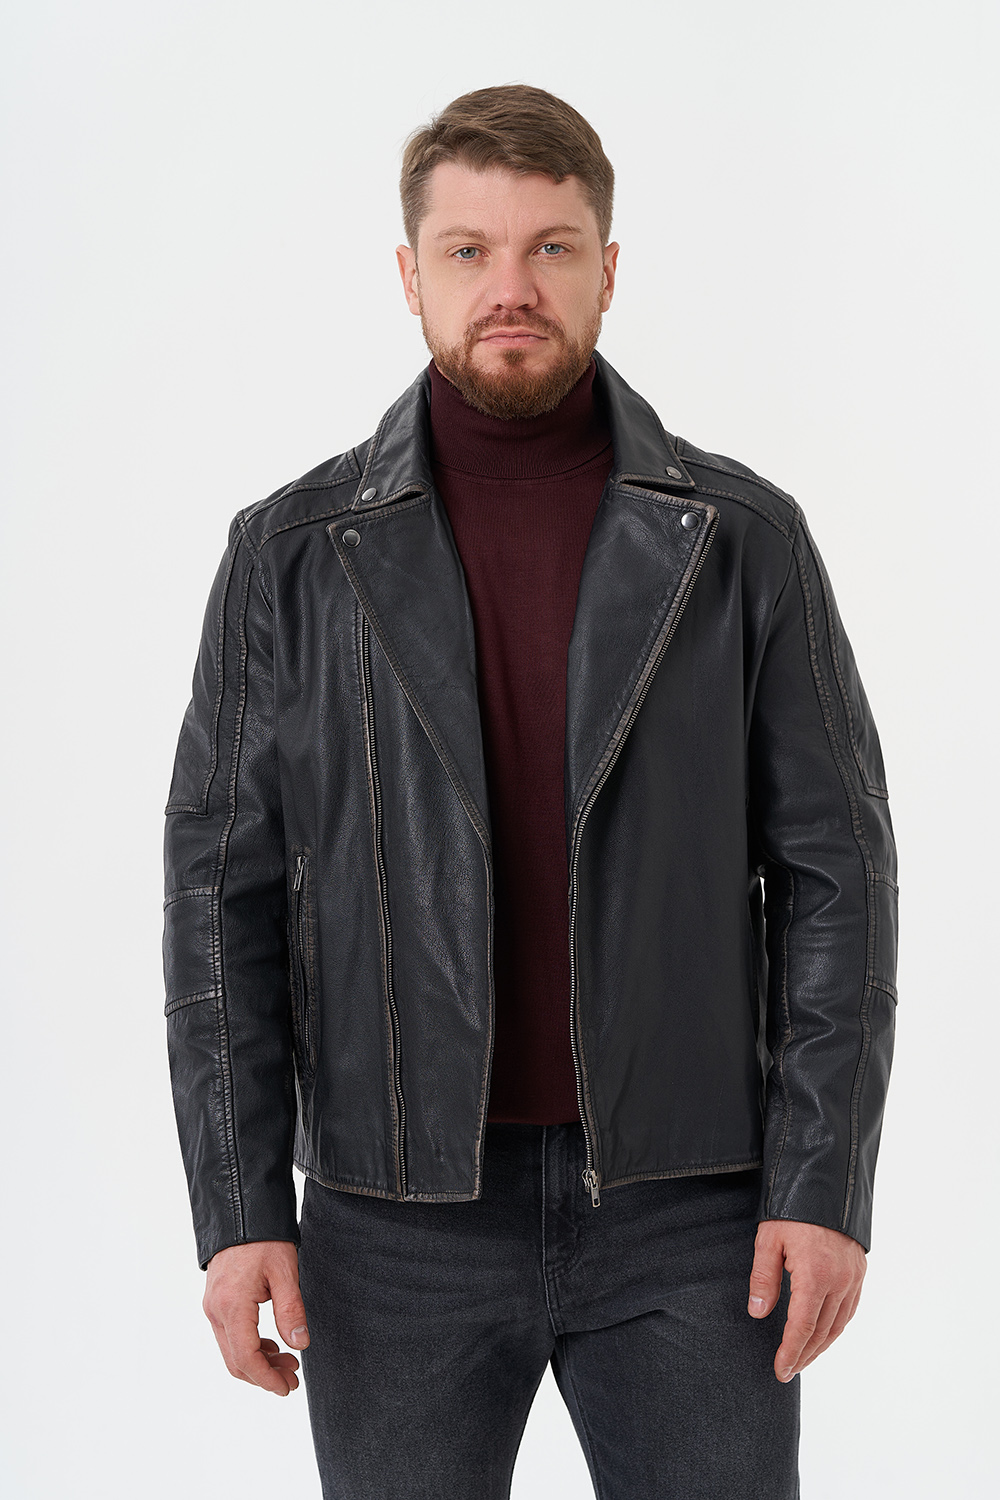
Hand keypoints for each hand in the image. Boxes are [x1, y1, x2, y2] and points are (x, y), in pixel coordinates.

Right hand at [203, 1240, 310, 1395]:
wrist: (240, 1210)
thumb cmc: (264, 1238)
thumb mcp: (285, 1271)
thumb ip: (291, 1309)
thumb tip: (300, 1344)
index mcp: (232, 1305)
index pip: (246, 1357)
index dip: (267, 1378)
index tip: (287, 1388)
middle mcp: (216, 1310)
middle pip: (235, 1360)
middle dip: (264, 1376)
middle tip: (292, 1379)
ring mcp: (213, 1306)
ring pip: (231, 1350)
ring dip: (257, 1363)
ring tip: (288, 1363)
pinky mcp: (216, 1301)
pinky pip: (229, 1335)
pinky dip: (249, 1347)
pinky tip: (271, 1346)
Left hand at [747, 1219, 865, 1381]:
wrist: (827, 1182)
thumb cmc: (792, 1209)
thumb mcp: (769, 1240)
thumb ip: (764, 1279)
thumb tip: (758, 1314)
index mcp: (815, 1275)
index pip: (802, 1326)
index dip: (791, 1352)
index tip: (780, 1370)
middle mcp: (839, 1281)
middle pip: (822, 1331)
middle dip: (804, 1355)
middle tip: (788, 1371)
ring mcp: (853, 1277)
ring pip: (838, 1324)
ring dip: (821, 1346)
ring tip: (804, 1359)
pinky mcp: (859, 1271)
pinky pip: (849, 1310)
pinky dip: (836, 1328)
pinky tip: (824, 1334)